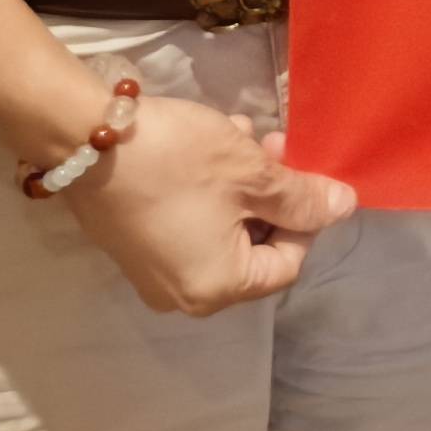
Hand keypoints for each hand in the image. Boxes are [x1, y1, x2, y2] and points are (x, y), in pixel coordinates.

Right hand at [58, 84, 357, 315]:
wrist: (84, 137)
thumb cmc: (178, 160)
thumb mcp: (251, 173)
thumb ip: (302, 198)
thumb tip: (345, 208)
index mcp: (217, 289)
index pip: (287, 264)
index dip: (304, 217)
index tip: (298, 168)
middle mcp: (183, 296)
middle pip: (252, 250)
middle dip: (270, 195)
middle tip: (271, 144)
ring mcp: (152, 274)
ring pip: (220, 231)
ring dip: (240, 186)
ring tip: (239, 135)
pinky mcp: (132, 248)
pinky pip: (187, 227)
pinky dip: (206, 193)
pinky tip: (208, 147)